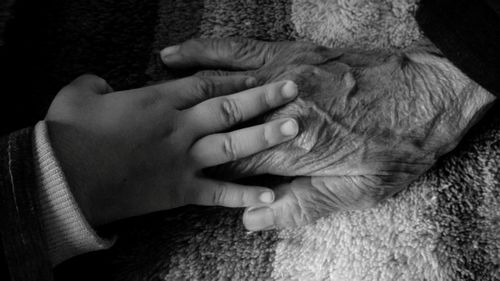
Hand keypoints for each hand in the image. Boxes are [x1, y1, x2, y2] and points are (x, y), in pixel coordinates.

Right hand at [45, 73, 298, 225]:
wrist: (62, 180)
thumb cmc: (67, 134)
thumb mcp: (78, 94)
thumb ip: (97, 84)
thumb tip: (102, 83)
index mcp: (157, 101)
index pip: (204, 84)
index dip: (233, 78)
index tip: (257, 75)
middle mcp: (177, 128)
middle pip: (228, 108)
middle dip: (263, 98)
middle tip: (292, 89)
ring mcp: (182, 160)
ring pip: (232, 146)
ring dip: (264, 137)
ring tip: (293, 128)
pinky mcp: (179, 191)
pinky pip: (218, 193)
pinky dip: (244, 196)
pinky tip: (270, 196)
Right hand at [160, 38, 495, 229]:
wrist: (432, 95)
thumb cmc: (396, 147)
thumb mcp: (355, 192)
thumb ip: (299, 207)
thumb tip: (250, 219)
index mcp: (293, 152)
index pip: (235, 166)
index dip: (207, 172)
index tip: (181, 173)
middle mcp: (279, 112)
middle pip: (219, 125)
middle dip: (184, 129)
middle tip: (152, 131)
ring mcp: (283, 77)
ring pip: (220, 84)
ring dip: (183, 88)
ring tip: (153, 89)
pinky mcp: (293, 53)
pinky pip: (241, 48)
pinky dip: (210, 50)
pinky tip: (187, 52)